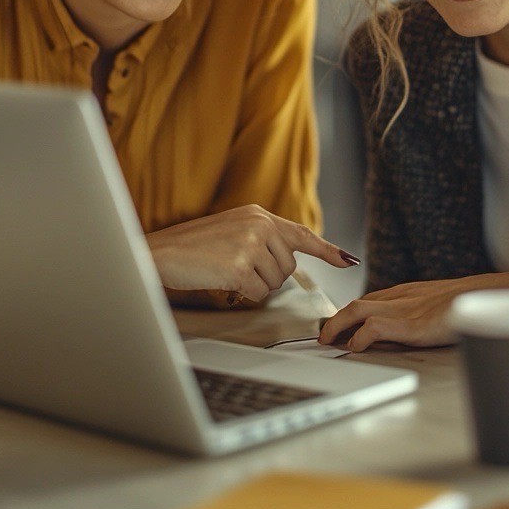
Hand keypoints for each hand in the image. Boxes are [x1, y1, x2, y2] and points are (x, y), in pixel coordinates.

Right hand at [146, 205, 358, 301]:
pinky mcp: (241, 266)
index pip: (302, 232)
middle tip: (236, 267)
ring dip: (254, 285)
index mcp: (258, 214)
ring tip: (226, 270)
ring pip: (275, 283)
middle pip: (288, 267)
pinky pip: (258, 294)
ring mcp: (251, 245)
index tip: (348, 260)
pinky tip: (223, 280)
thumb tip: (286, 258)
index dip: (327, 249)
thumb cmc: (192, 246)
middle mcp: (259, 225)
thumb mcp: (232, 229)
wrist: (160, 252)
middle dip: (268, 275)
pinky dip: (242, 294)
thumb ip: (261, 236)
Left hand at [319, 272, 508, 351]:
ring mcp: (406, 307)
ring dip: (339, 325)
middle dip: (337, 319)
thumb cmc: (474, 302)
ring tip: (328, 342)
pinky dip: (361, 338)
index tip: (338, 326)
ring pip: (359, 309)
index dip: (351, 313)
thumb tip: (412, 333)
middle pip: (359, 302)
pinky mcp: (412, 322)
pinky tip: (354, 349)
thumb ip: (425, 317)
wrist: (493, 295)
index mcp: (410, 292)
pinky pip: (374, 328)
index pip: (372, 299)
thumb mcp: (443, 309)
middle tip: (323, 335)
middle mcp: (403, 296)